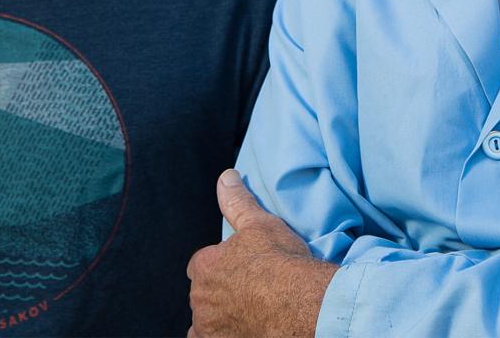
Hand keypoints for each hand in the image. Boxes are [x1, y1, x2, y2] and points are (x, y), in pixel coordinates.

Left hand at [186, 170, 337, 337]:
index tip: (240, 266)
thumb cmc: (281, 263)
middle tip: (247, 289)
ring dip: (216, 315)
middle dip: (219, 290)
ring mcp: (209, 326)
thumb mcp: (260, 224)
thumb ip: (238, 202)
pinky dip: (219, 335)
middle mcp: (200, 299)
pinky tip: (236, 330)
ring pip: (204, 320)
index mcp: (205, 266)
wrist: (300, 305)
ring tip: (242, 311)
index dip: (221, 263)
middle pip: (203, 293)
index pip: (203, 263)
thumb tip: (225, 178)